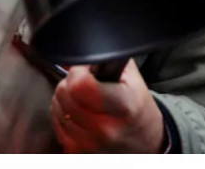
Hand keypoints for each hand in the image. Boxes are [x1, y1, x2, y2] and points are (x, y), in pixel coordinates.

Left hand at [50, 59, 166, 152]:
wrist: (146, 140)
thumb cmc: (136, 105)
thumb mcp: (130, 76)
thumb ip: (103, 58)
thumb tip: (72, 51)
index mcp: (123, 105)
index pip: (80, 85)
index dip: (77, 72)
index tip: (84, 70)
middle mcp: (107, 129)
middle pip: (64, 96)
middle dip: (69, 85)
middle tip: (83, 85)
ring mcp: (93, 146)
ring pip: (58, 111)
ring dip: (64, 103)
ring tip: (83, 101)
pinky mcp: (82, 154)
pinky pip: (58, 129)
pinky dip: (64, 120)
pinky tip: (79, 116)